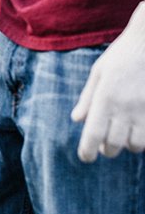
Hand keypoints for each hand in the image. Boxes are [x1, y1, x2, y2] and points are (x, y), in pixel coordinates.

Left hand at [71, 2, 144, 161]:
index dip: (87, 151)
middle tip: (103, 146)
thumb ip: (87, 98)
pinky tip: (137, 132)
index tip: (85, 158)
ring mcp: (144, 111)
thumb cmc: (122, 55)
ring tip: (121, 137)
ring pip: (135, 146)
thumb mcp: (99, 72)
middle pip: (114, 145)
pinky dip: (143, 140)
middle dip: (106, 149)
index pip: (93, 134)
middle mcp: (125, 108)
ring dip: (127, 145)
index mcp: (105, 98)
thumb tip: (77, 120)